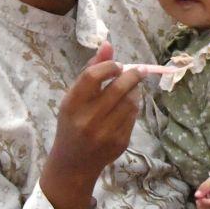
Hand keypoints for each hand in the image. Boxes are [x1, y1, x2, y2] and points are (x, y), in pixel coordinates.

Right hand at [39, 42, 145, 208]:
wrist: (72, 164)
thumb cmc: (72, 124)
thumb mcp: (73, 98)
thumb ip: (91, 71)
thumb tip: (108, 43)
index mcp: (71, 105)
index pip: (93, 75)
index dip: (109, 65)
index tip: (117, 65)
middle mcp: (87, 119)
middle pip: (118, 87)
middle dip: (133, 75)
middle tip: (138, 70)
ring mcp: (105, 133)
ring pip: (131, 102)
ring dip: (135, 91)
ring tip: (131, 88)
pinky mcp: (119, 142)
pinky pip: (133, 117)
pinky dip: (134, 107)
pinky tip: (128, 105)